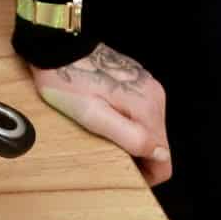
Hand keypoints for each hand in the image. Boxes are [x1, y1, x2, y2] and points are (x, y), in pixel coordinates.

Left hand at [31, 44, 171, 186]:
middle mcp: (153, 93)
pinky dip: (127, 119)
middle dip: (136, 152)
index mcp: (147, 106)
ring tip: (102, 128)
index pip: (163, 157)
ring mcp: (145, 83)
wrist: (57, 45)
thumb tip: (160, 154)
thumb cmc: (68, 80)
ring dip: (131, 135)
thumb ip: (131, 137)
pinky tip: (105, 113)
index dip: (145, 173)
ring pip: (148, 127)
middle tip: (105, 145)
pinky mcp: (135, 78)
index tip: (123, 169)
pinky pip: (140, 110)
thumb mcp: (93, 117)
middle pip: (157, 143)